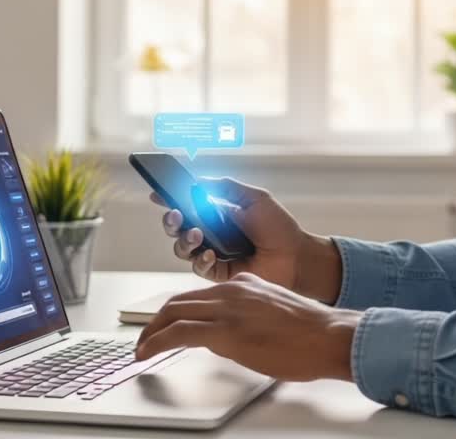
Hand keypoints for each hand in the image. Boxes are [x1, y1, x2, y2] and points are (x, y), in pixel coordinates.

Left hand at [134, 272, 360, 381]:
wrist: (328, 336)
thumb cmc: (311, 331)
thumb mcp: (275, 312)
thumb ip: (249, 315)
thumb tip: (231, 336)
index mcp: (244, 284)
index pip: (198, 295)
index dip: (175, 311)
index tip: (166, 324)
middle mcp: (231, 290)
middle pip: (178, 301)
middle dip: (156, 321)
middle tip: (145, 338)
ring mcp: (227, 309)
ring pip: (173, 313)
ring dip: (151, 332)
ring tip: (142, 349)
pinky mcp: (225, 331)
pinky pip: (179, 333)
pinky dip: (157, 342)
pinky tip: (147, 353)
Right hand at [151, 176, 342, 301]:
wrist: (297, 257)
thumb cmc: (279, 227)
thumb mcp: (253, 198)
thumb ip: (225, 188)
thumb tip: (197, 181)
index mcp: (216, 213)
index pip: (187, 205)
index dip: (170, 199)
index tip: (158, 192)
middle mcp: (210, 234)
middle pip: (178, 228)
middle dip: (170, 220)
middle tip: (175, 214)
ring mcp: (212, 254)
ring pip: (182, 249)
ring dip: (184, 239)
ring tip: (196, 233)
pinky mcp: (218, 274)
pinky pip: (198, 268)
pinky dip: (201, 259)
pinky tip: (211, 253)